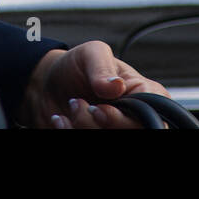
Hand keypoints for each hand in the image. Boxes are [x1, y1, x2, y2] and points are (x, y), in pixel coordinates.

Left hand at [20, 43, 172, 128]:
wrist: (50, 83)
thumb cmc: (77, 65)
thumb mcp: (90, 54)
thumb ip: (103, 68)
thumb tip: (117, 86)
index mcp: (144, 94)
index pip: (148, 118)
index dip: (123, 120)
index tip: (98, 109)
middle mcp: (133, 117)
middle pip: (129, 134)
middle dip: (97, 124)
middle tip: (80, 104)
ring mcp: (115, 129)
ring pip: (105, 140)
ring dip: (81, 126)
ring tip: (71, 105)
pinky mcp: (95, 137)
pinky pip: (82, 145)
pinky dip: (69, 131)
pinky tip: (62, 119)